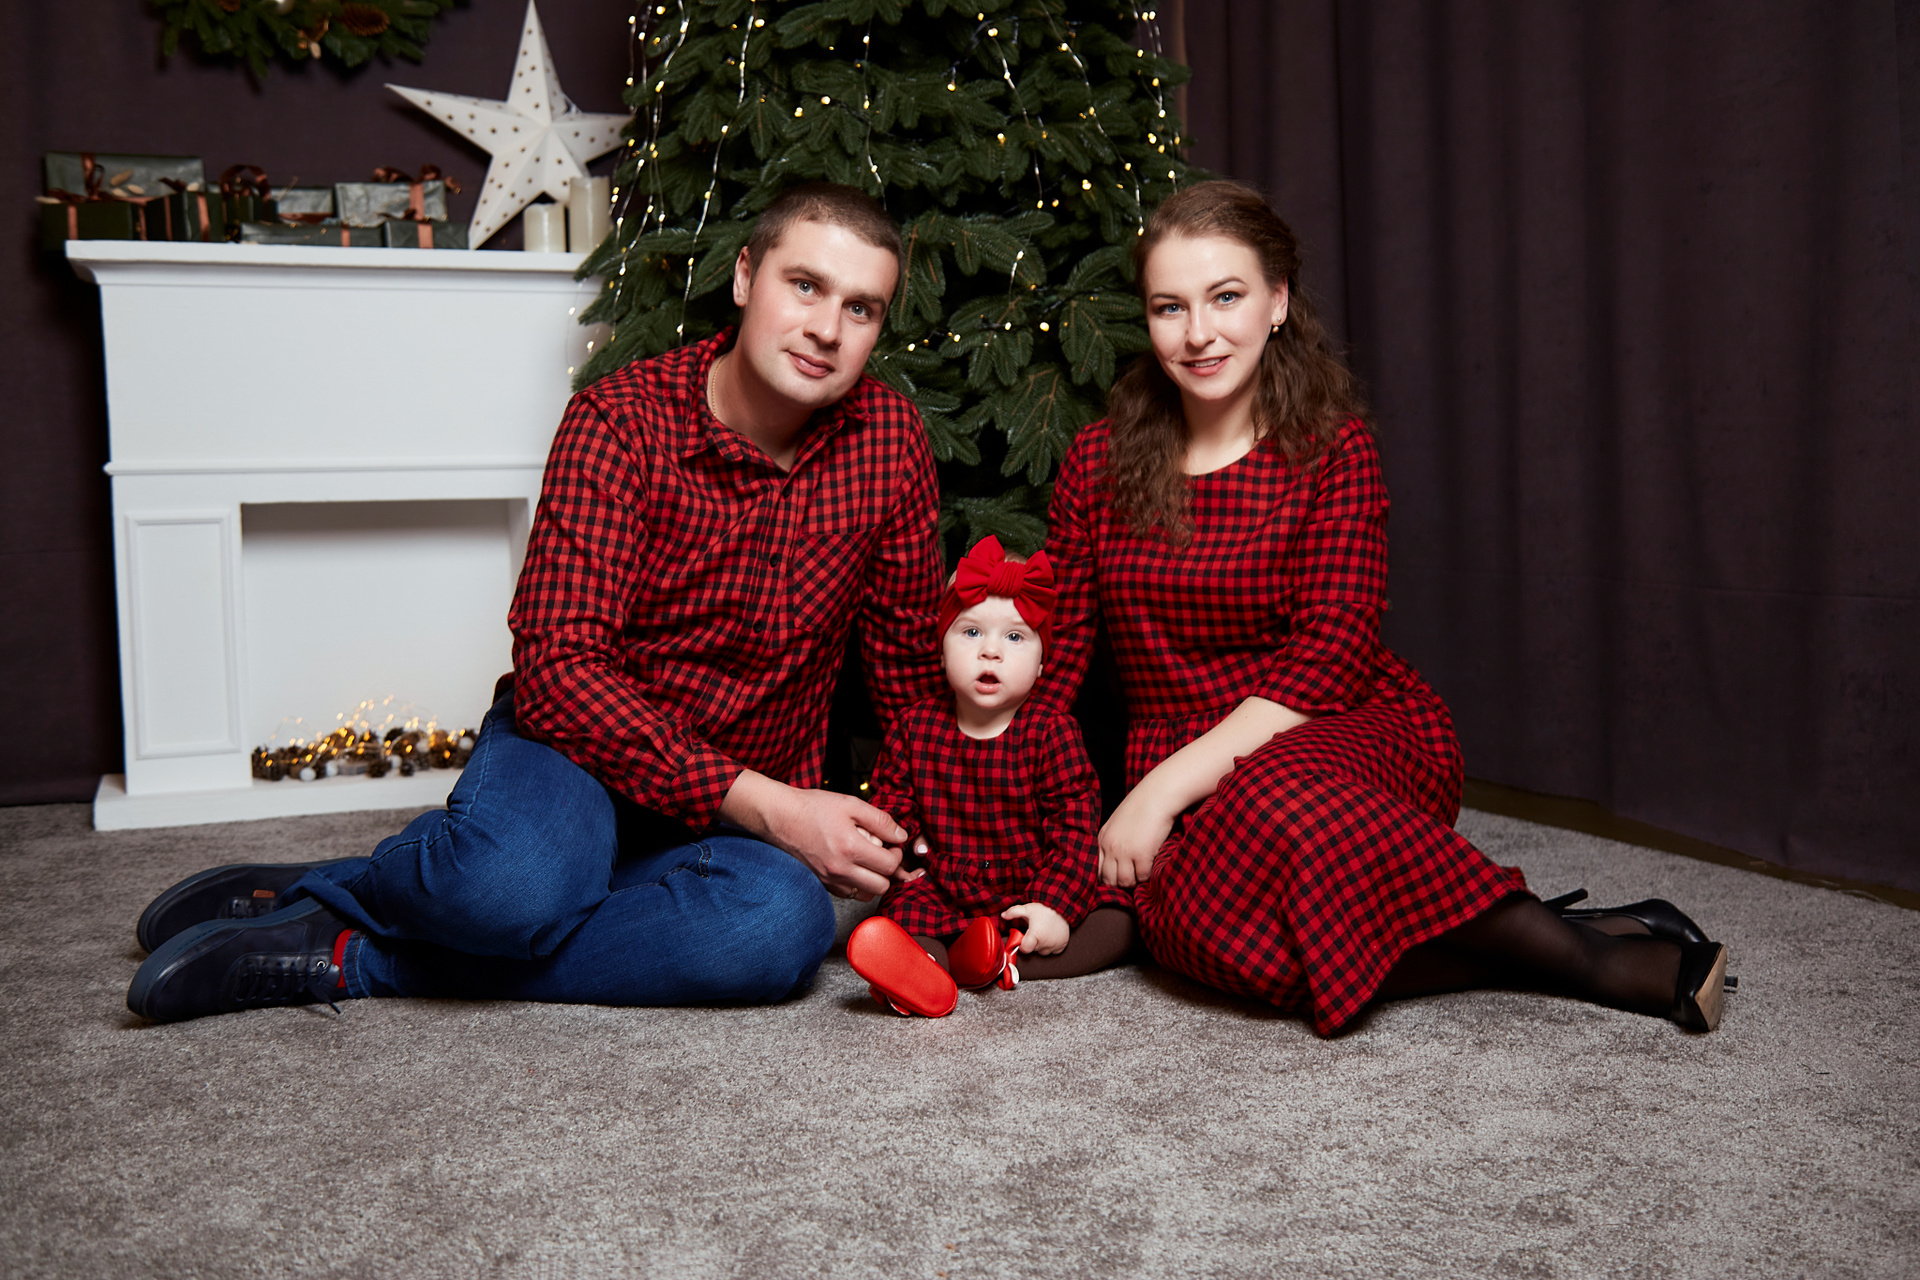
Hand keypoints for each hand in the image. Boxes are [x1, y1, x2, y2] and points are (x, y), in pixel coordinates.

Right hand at [720, 771, 911, 899]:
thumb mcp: (851, 804)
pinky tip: (852, 866)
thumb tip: (901, 836)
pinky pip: (848, 894)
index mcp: (850, 848)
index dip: (897, 855)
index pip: (889, 866)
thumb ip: (880, 821)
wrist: (779, 817)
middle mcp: (840, 869)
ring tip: (868, 862)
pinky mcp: (821, 884)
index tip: (892, 844)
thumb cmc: (812, 808)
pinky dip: (856, 884)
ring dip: (873, 881)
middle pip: (881, 886)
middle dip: (888, 871)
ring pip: (866, 895)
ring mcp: (829, 880)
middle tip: (883, 854)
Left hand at [1001, 902, 1069, 954]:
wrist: (1062, 907)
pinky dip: (1052, 946)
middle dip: (1032, 943)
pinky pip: (1054, 951)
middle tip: (1034, 932)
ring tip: (1042, 934)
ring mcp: (1054, 945)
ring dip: (1041, 946)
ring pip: (1043, 952)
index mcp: (1035, 935)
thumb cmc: (1044, 908)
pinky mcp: (1062, 945)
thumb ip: (1013, 912)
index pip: (1025, 949)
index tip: (1023, 939)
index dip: (1022, 945)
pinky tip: (1050, 937)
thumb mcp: (1027, 909)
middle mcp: (1045, 943)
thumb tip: (1002, 915)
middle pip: (1034, 949)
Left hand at [1098, 783, 1177, 887]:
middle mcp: (1110, 846)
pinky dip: (1148, 876)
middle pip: (1109, 879)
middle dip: (1120, 883)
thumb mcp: (1119, 823)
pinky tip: (1152, 866)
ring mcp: (1125, 851)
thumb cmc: (1142, 807)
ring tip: (1142, 873)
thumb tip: (1118, 862)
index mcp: (1103, 838)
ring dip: (1134, 881)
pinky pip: (1142, 876)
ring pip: (1125, 881)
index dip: (1108, 878)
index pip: (1097, 870)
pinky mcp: (1141, 854)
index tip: (1118, 878)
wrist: (1158, 795)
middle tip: (1133, 878)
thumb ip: (1114, 840)